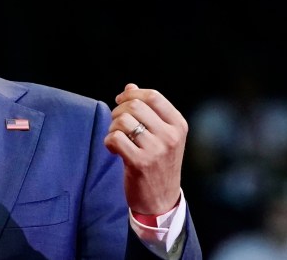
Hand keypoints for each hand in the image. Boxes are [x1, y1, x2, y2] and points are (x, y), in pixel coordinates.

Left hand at [103, 83, 187, 214]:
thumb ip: (148, 110)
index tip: (120, 101)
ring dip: (113, 127)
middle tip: (116, 123)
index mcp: (178, 125)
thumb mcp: (161, 135)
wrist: (161, 199)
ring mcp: (156, 150)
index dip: (132, 95)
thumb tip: (130, 86)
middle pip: (135, 105)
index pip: (153, 96)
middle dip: (118, 110)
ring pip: (123, 121)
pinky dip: (109, 141)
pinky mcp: (140, 163)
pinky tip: (114, 149)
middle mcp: (170, 136)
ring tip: (117, 138)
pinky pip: (115, 138)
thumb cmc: (158, 163)